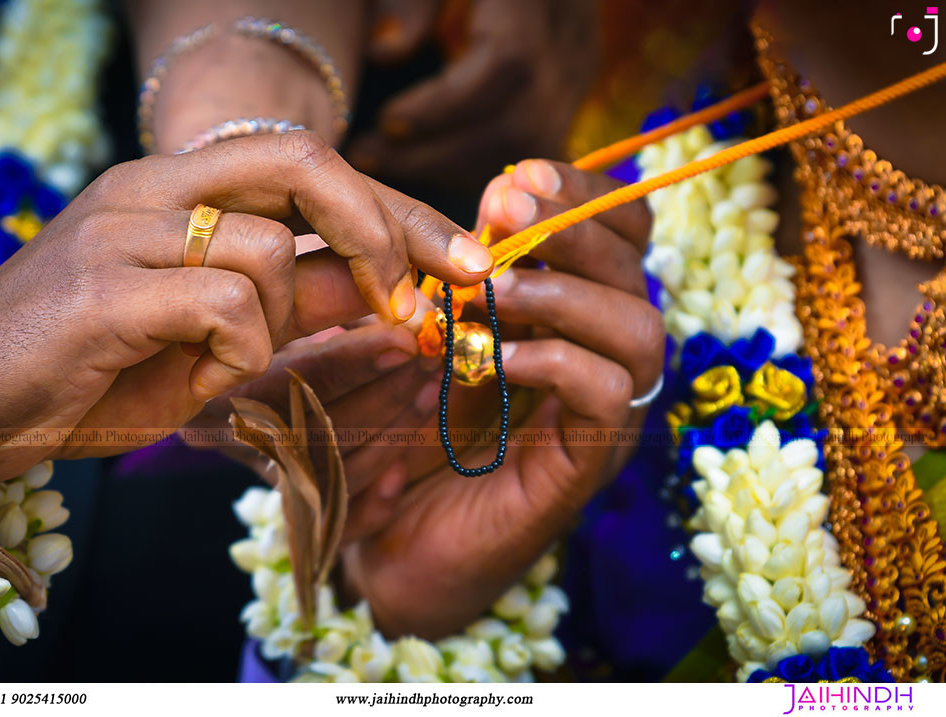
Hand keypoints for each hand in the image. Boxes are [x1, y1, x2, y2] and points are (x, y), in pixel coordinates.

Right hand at [0, 132, 493, 498]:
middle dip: (384, 231)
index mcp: (180, 186)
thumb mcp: (218, 334)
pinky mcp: (103, 288)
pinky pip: (223, 304)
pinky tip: (191, 378)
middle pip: (305, 162)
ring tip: (223, 364)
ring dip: (278, 325)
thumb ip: (300, 299)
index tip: (463, 260)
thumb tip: (390, 289)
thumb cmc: (94, 370)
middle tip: (414, 303)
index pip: (315, 166)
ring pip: (267, 250)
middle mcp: (153, 187)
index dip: (400, 211)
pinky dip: (232, 355)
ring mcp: (123, 229)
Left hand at [338, 160, 663, 637]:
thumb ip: (455, 277)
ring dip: (566, 294)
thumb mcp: (421, 334)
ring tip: (495, 292)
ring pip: (640, 329)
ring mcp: (600, 412)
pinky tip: (496, 357)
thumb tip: (483, 211)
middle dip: (574, 227)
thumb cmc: (399, 431)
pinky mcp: (587, 462)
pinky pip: (607, 393)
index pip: (619, 235)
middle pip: (637, 270)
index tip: (519, 176)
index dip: (584, 194)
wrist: (388, 542)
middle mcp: (599, 357)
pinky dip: (555, 360)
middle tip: (506, 211)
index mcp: (569, 316)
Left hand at [348, 0, 601, 187]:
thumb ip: (411, 2)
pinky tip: (429, 163)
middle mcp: (571, 40)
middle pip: (519, 123)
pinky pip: (531, 152)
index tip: (386, 122)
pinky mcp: (570, 95)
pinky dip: (476, 166)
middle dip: (440, 155)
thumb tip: (383, 52)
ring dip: (455, 169)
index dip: (445, 105)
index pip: (506, 63)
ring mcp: (577, 72)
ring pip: (529, 149)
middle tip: (371, 158)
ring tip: (391, 162)